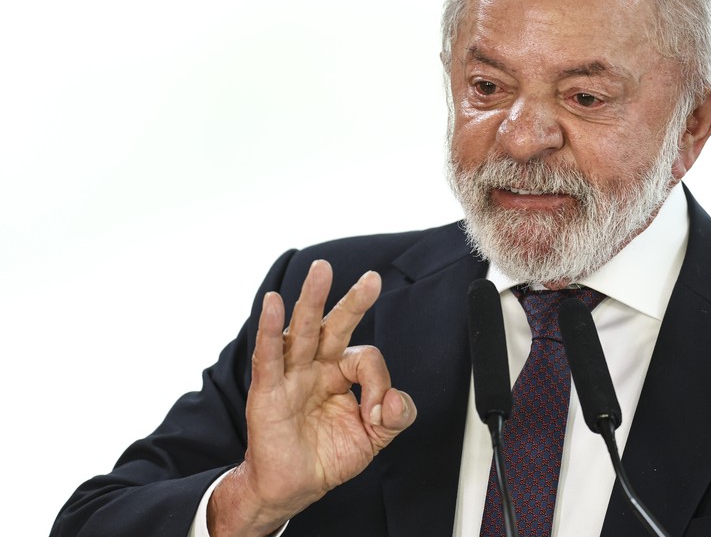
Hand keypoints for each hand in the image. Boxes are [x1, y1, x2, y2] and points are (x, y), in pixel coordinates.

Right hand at [208, 260, 416, 536]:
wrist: (292, 488)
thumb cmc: (327, 456)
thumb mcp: (374, 438)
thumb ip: (396, 416)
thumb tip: (397, 400)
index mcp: (340, 373)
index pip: (366, 358)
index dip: (379, 381)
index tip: (380, 411)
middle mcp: (315, 367)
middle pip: (334, 325)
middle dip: (352, 301)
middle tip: (372, 278)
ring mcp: (290, 376)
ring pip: (302, 331)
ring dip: (312, 299)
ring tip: (321, 270)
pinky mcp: (267, 392)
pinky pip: (268, 356)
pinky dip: (269, 329)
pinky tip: (272, 304)